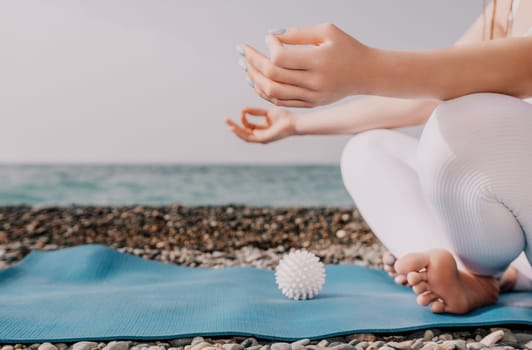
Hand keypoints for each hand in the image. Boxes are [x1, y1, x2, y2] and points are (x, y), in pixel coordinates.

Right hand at [225, 107, 295, 143]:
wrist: (293, 122)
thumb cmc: (284, 117)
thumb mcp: (267, 112)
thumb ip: (256, 111)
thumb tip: (243, 109)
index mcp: (262, 129)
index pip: (248, 125)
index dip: (243, 118)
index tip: (243, 110)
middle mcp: (261, 135)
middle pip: (244, 132)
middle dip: (234, 126)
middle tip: (225, 119)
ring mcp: (261, 138)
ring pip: (245, 136)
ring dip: (235, 130)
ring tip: (228, 124)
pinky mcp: (263, 139)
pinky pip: (249, 138)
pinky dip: (241, 133)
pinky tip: (235, 128)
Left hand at [240, 23, 374, 107]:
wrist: (367, 73)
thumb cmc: (346, 47)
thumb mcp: (327, 31)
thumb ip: (298, 33)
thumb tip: (271, 37)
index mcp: (318, 62)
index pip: (281, 58)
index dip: (269, 46)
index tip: (269, 38)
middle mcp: (314, 82)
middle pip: (273, 76)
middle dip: (253, 62)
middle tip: (242, 51)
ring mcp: (312, 97)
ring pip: (273, 92)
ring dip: (255, 78)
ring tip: (245, 66)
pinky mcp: (310, 104)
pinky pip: (280, 101)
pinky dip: (265, 91)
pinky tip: (257, 79)